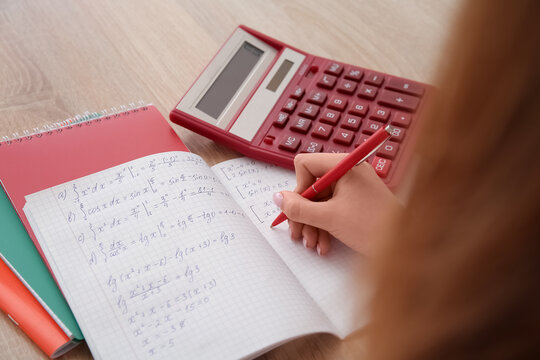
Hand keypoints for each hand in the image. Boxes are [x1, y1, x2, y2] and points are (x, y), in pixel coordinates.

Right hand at [273, 153, 401, 255]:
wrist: (405, 247)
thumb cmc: (375, 227)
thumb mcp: (329, 218)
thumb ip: (299, 207)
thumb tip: (279, 198)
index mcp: (344, 166)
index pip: (305, 164)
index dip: (298, 187)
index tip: (300, 208)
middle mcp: (348, 172)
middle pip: (311, 186)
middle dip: (303, 213)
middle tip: (297, 233)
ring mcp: (354, 187)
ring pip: (320, 201)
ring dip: (313, 224)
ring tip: (313, 244)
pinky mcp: (357, 202)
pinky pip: (332, 208)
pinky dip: (325, 226)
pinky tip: (325, 244)